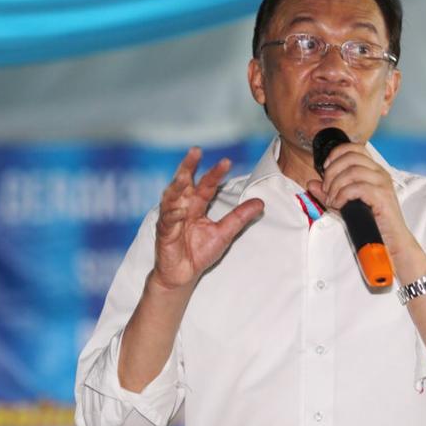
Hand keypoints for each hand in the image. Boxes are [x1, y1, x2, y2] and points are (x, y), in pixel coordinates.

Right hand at [153, 147, 263, 290]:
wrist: (184, 274)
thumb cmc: (199, 252)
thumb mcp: (225, 233)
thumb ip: (240, 217)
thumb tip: (261, 203)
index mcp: (196, 205)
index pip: (206, 185)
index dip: (215, 173)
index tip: (227, 161)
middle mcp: (182, 206)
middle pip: (184, 182)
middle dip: (188, 166)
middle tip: (195, 150)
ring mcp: (171, 218)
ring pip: (171, 197)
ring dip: (177, 186)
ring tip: (184, 176)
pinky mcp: (164, 232)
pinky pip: (167, 220)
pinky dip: (173, 214)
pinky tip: (179, 210)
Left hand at [306, 143, 418, 265]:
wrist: (390, 240)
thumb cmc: (371, 222)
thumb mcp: (344, 205)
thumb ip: (328, 193)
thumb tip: (311, 184)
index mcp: (373, 170)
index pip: (355, 148)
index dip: (337, 153)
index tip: (325, 168)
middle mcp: (379, 173)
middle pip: (351, 157)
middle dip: (332, 172)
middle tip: (327, 189)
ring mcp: (382, 183)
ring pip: (352, 172)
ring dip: (336, 186)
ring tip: (333, 200)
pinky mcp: (382, 196)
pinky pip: (357, 188)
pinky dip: (343, 195)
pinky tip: (340, 204)